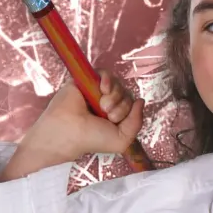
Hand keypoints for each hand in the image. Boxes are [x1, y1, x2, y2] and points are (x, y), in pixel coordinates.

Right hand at [0, 73, 144, 179]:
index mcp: (116, 117)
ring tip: (101, 106)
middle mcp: (108, 103)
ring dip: (114, 96)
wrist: (70, 131)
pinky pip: (106, 73)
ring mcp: (98, 92)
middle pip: (128, 95)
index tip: (115, 122)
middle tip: (107, 116)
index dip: (129, 112)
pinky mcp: (88, 81)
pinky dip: (108, 79)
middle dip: (121, 106)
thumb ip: (137, 122)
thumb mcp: (122, 139)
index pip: (133, 106)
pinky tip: (102, 89)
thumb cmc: (93, 139)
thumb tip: (141, 100)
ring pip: (119, 85)